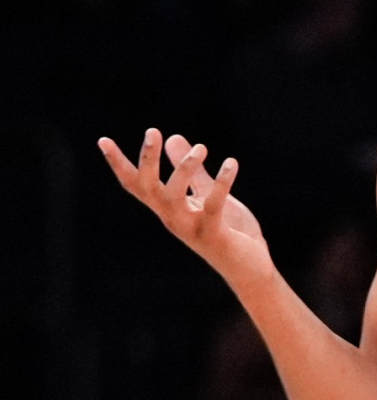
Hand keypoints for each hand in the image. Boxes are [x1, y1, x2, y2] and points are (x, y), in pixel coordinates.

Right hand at [98, 128, 274, 288]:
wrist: (250, 269)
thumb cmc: (229, 231)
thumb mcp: (206, 194)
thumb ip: (192, 172)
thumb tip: (172, 137)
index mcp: (169, 208)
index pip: (137, 185)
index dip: (119, 164)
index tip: (103, 140)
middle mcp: (173, 218)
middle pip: (149, 188)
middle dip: (148, 160)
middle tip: (153, 131)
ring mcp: (191, 228)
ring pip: (174, 197)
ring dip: (184, 170)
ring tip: (201, 148)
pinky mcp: (213, 235)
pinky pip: (213, 206)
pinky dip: (222, 183)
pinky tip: (231, 163)